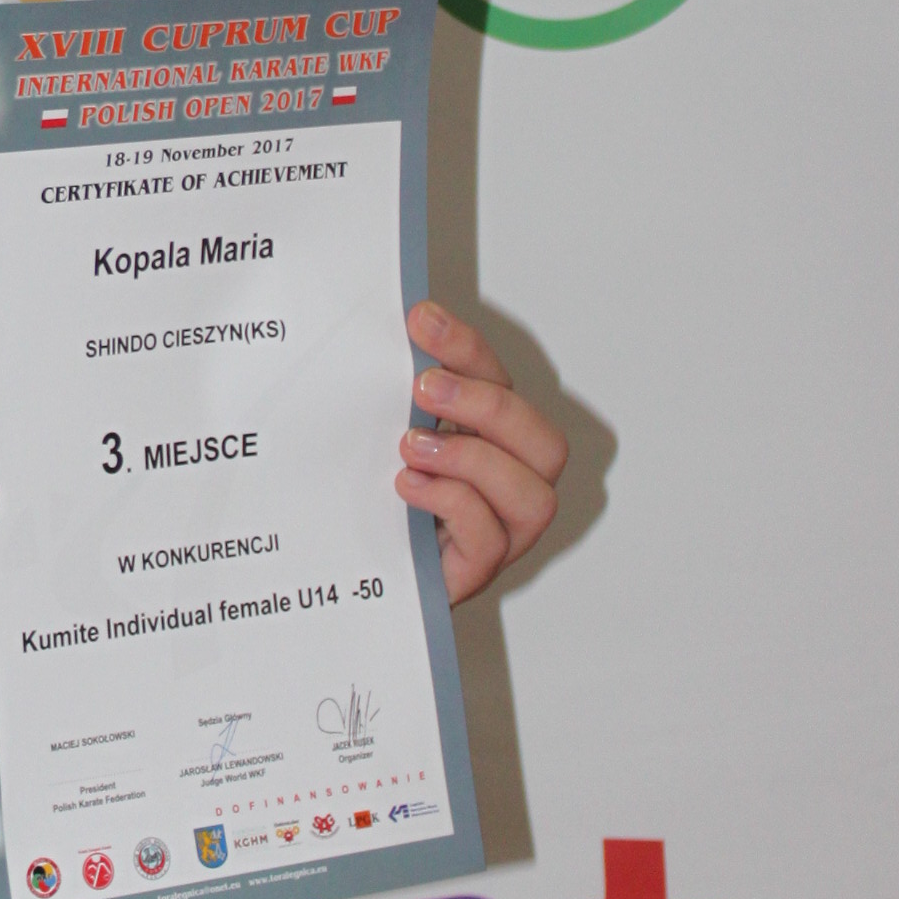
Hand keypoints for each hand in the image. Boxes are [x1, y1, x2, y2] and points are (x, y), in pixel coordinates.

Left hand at [396, 302, 567, 604]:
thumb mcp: (387, 437)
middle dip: (487, 405)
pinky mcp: (475, 571)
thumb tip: (393, 333)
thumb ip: (399, 395)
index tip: (422, 320)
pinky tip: (409, 486)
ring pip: (534, 495)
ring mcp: (501, 534)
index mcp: (493, 442)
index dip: (467, 348)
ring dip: (473, 459)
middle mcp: (510, 487)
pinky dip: (453, 503)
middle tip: (424, 387)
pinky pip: (490, 539)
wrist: (354, 578)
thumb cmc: (380, 503)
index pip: (502, 384)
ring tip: (413, 446)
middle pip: (545, 442)